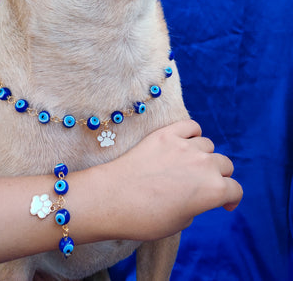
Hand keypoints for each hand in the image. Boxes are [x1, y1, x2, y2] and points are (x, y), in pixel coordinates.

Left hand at [97, 119, 242, 240]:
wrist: (113, 199)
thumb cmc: (145, 218)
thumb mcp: (182, 222)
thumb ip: (198, 204)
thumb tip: (196, 192)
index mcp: (213, 191)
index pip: (235, 190)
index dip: (231, 199)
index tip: (225, 204)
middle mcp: (204, 165)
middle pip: (224, 164)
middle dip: (219, 176)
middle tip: (205, 184)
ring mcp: (185, 146)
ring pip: (208, 145)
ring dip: (204, 155)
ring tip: (190, 164)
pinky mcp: (166, 134)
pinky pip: (190, 126)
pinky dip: (192, 133)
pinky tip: (185, 142)